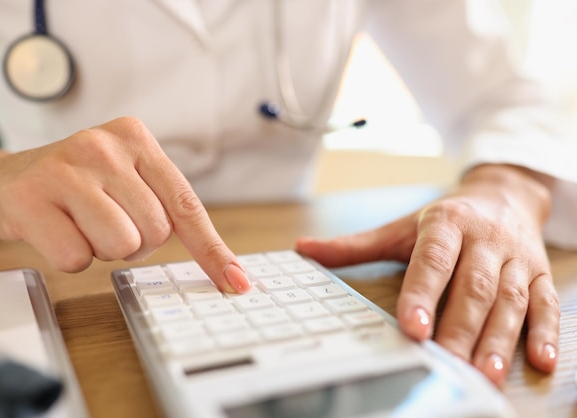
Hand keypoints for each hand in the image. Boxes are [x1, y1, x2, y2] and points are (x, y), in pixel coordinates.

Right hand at [0, 117, 250, 292]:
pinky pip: (77, 259)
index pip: (186, 206)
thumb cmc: (79, 185)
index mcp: (137, 139)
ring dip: (103, 249)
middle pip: (155, 233)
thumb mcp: (128, 177)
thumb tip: (223, 265)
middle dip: (135, 241)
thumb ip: (167, 205)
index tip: (236, 282)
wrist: (8, 179)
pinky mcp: (32, 198)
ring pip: (120, 246)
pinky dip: (70, 257)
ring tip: (82, 223)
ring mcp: (66, 169)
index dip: (213, 250)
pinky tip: (57, 228)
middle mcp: (103, 146)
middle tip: (106, 221)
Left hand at [296, 164, 558, 386]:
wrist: (504, 194)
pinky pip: (546, 303)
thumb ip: (356, 245)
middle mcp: (484, 240)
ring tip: (485, 372)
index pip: (432, 260)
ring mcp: (515, 259)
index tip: (411, 326)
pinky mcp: (540, 274)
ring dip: (499, 337)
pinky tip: (539, 360)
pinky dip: (546, 332)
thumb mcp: (401, 227)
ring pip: (509, 300)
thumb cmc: (446, 218)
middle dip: (459, 327)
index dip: (422, 293)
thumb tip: (303, 248)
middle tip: (446, 363)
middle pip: (472, 287)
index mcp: (447, 224)